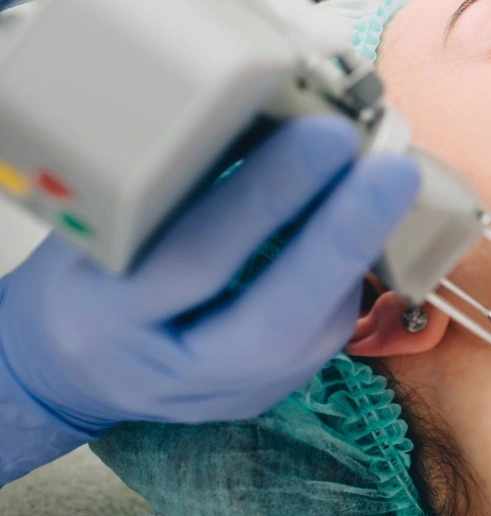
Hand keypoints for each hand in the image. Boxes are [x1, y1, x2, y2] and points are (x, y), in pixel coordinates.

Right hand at [0, 115, 418, 431]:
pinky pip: (320, 338)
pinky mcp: (263, 395)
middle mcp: (172, 367)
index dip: (270, 195)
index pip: (197, 257)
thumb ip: (176, 197)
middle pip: (275, 316)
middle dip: (343, 239)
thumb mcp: (103, 232)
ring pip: (311, 334)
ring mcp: (224, 393)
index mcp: (110, 316)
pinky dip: (346, 279)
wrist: (72, 372)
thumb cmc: (86, 283)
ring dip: (357, 256)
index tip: (327, 136)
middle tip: (393, 173)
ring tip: (385, 187)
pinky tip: (363, 232)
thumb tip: (274, 119)